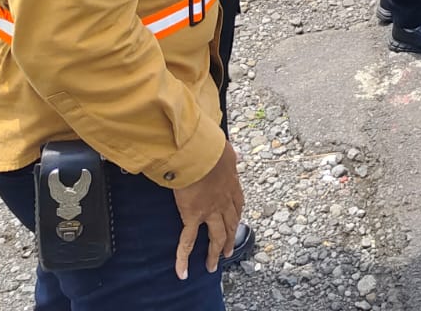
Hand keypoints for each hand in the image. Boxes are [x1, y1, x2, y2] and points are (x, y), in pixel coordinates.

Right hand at [171, 141, 243, 278]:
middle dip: (231, 238)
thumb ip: (229, 156)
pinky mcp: (193, 216)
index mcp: (232, 184)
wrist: (199, 153)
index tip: (236, 223)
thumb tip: (234, 154)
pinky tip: (182, 272)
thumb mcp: (226, 150)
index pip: (238, 205)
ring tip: (213, 266)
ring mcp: (210, 211)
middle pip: (231, 224)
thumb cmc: (210, 147)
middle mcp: (224, 201)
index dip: (237, 216)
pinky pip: (188, 241)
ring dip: (216, 252)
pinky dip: (184, 258)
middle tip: (230, 251)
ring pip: (216, 237)